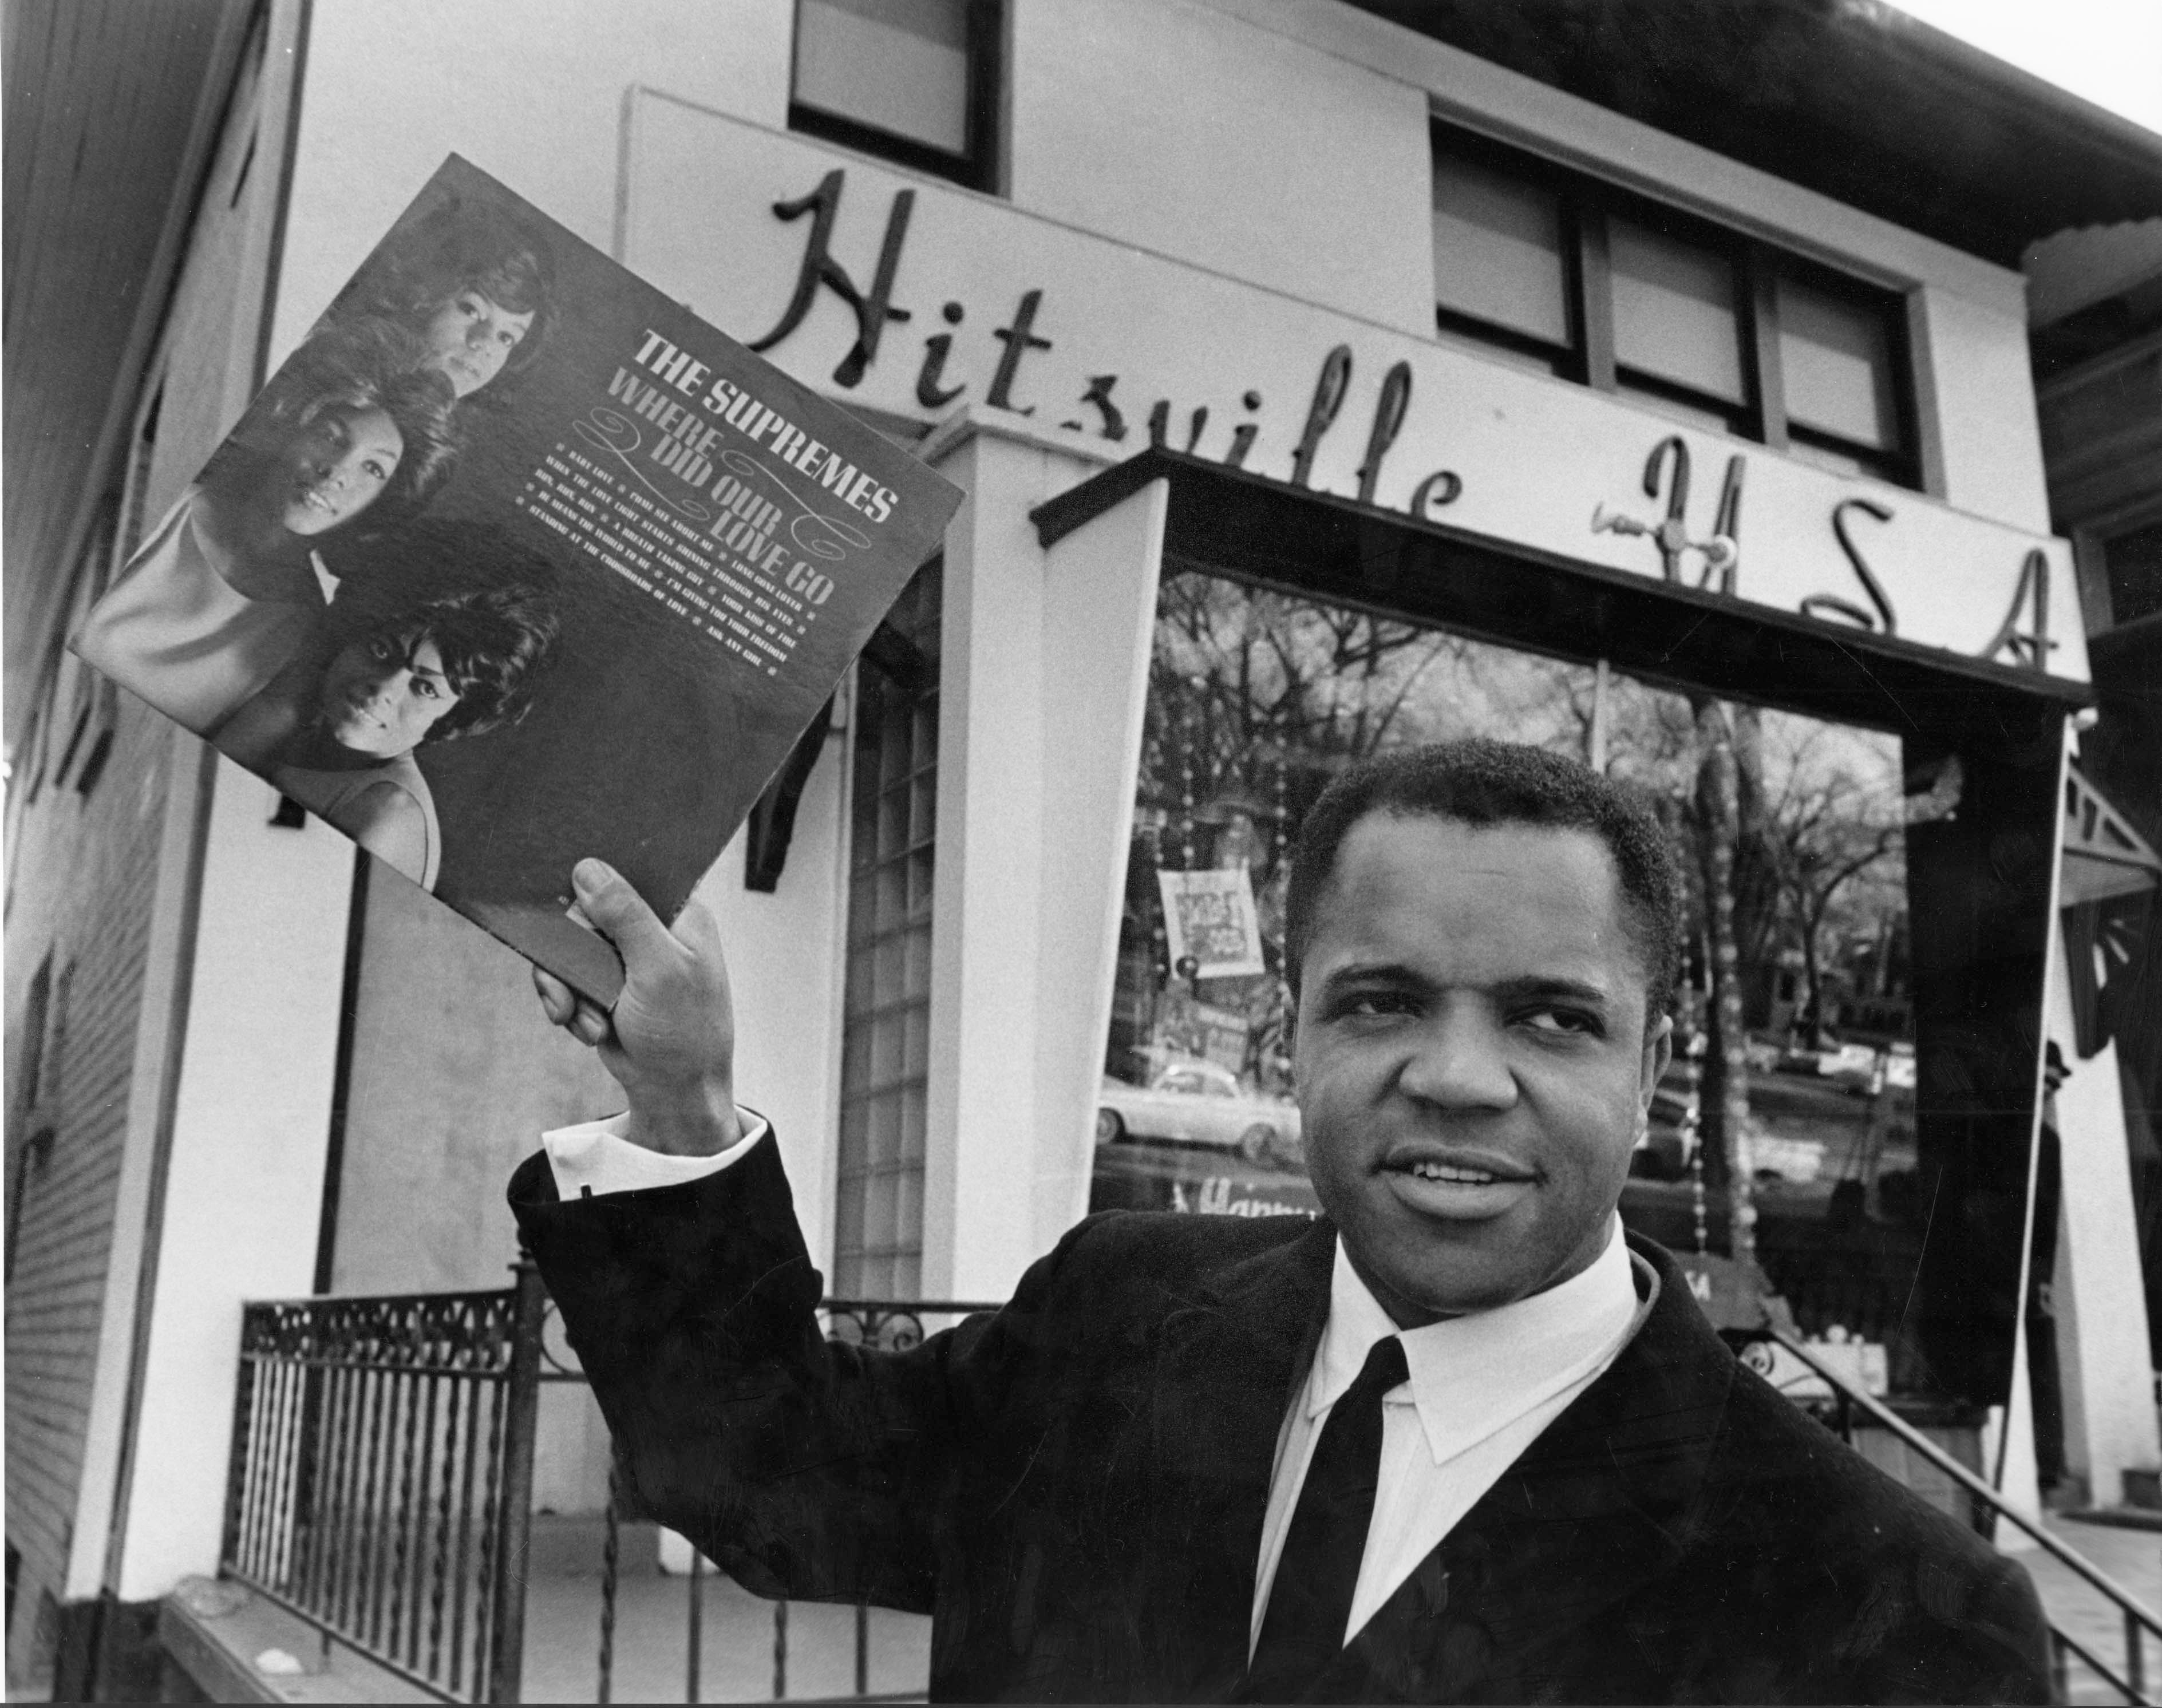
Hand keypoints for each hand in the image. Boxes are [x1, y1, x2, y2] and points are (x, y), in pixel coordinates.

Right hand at [532, 859, 742, 1155]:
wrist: (673, 1092)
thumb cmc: (684, 1031)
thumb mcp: (658, 969)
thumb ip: (625, 917)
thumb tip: (588, 868)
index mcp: (678, 912)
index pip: (628, 875)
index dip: (592, 885)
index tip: (566, 903)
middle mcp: (651, 928)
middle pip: (585, 914)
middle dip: (570, 957)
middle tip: (567, 992)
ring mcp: (625, 958)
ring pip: (568, 950)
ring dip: (567, 989)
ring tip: (584, 1020)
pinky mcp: (604, 984)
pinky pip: (566, 980)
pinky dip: (570, 1006)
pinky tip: (590, 1030)